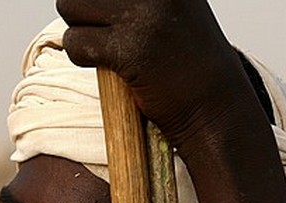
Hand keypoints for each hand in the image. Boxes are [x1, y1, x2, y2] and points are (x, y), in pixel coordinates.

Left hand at [57, 0, 257, 149]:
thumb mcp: (173, 7)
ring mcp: (142, 16)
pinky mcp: (128, 49)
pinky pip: (76, 42)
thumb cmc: (191, 63)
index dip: (99, 0)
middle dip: (84, 10)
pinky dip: (83, 58)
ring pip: (70, 5)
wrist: (215, 108)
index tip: (111, 18)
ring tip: (112, 49)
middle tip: (111, 34)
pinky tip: (112, 67)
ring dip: (82, 31)